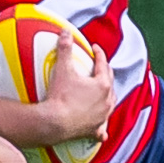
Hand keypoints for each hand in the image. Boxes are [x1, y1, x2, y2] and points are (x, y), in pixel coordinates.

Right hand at [43, 29, 113, 143]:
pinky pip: (101, 130)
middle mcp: (106, 101)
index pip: (103, 64)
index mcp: (102, 85)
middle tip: (101, 67)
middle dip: (106, 73)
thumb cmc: (60, 97)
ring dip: (108, 98)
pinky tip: (102, 130)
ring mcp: (102, 117)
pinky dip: (101, 127)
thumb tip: (65, 32)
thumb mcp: (63, 69)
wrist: (54, 123)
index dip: (99, 54)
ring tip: (104, 94)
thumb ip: (65, 48)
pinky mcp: (94, 130)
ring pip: (110, 104)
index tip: (94, 49)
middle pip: (110, 83)